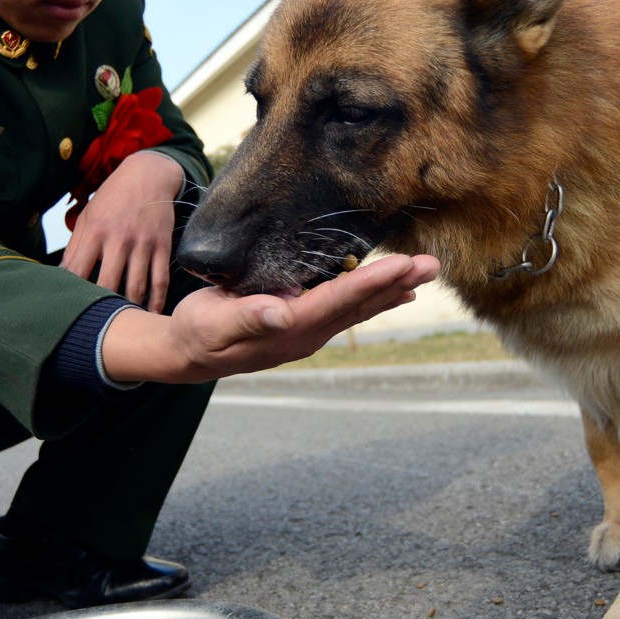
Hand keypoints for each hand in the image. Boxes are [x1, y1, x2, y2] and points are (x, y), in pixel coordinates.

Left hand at [61, 150, 183, 309]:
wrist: (149, 175)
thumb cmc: (113, 198)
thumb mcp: (88, 215)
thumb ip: (75, 246)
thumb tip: (62, 275)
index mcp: (95, 231)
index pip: (77, 270)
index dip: (71, 293)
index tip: (68, 309)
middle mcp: (119, 239)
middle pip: (107, 284)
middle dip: (101, 307)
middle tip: (96, 326)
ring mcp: (143, 243)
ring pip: (136, 286)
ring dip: (129, 309)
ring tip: (123, 325)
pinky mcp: (163, 246)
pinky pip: (160, 280)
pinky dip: (156, 301)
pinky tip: (150, 314)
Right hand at [101, 253, 441, 383]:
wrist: (187, 354)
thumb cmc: (196, 332)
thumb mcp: (213, 323)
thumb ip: (247, 317)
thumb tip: (283, 313)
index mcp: (289, 329)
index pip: (340, 301)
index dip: (374, 283)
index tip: (405, 267)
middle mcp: (307, 334)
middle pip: (359, 305)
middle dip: (397, 284)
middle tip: (432, 264)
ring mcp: (308, 333)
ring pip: (358, 307)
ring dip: (392, 289)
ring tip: (423, 272)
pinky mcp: (304, 326)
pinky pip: (347, 309)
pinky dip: (373, 297)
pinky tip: (394, 291)